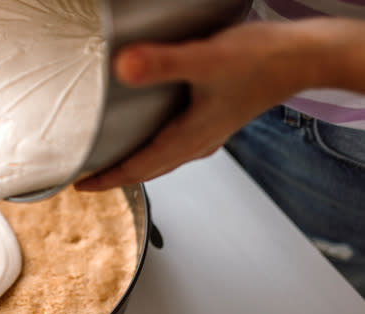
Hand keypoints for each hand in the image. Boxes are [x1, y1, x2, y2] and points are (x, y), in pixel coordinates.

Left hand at [75, 19, 336, 190]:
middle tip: (88, 180)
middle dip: (116, 177)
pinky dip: (154, 147)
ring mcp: (208, 132)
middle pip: (147, 170)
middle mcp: (198, 142)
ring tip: (112, 162)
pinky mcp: (215, 118)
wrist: (304, 56)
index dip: (106, 179)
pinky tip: (151, 132)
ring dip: (136, 164)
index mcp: (190, 139)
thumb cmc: (263, 60)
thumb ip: (163, 64)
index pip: (137, 169)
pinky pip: (175, 143)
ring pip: (162, 159)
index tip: (79, 186)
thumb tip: (124, 67)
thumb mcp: (206, 60)